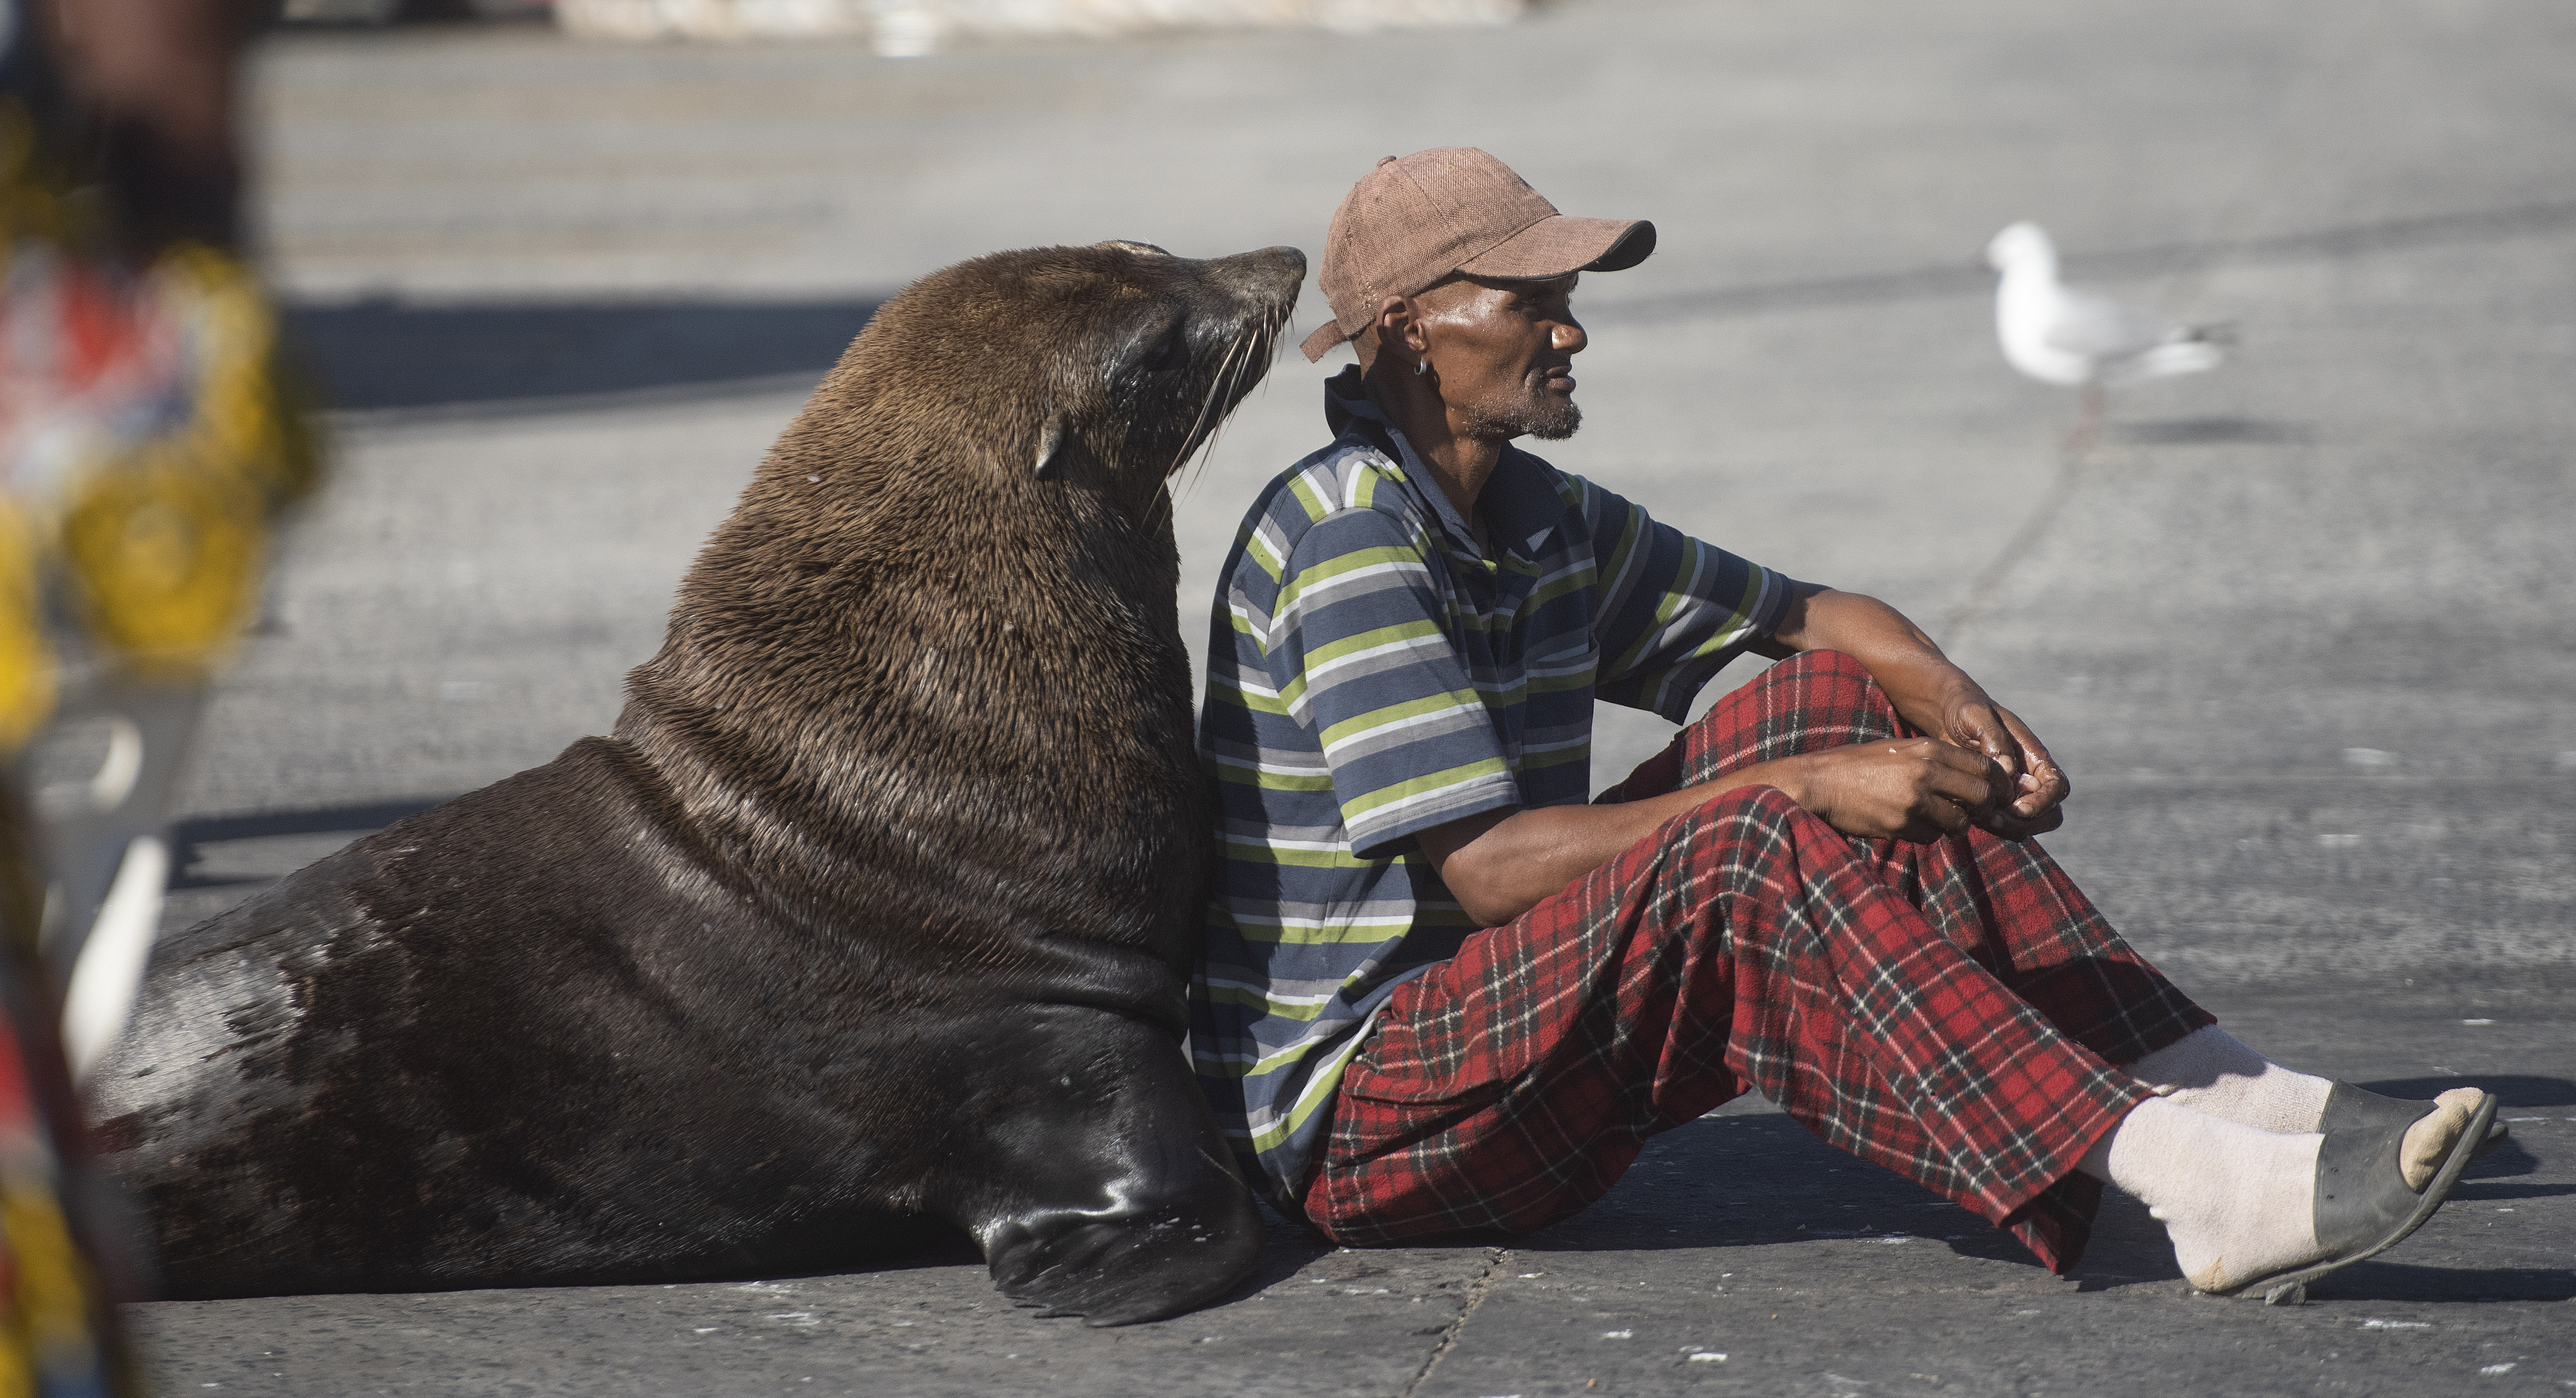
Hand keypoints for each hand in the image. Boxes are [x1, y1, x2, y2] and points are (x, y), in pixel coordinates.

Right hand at [1782, 739, 2017, 843]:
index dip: (1997, 784)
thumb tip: (1973, 779)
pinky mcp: (1901, 824)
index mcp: (1928, 749)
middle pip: (1981, 796)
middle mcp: (1926, 771)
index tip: (1995, 795)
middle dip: (1982, 808)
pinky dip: (1925, 834)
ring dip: (1953, 825)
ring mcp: (1914, 799)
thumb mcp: (1900, 751)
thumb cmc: (1860, 766)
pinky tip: (1906, 824)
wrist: (1819, 784)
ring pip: (1959, 822)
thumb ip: (1935, 761)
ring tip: (1934, 820)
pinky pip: (1931, 837)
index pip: (1984, 767)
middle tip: (1973, 813)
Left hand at [1927, 680, 2067, 838]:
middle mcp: (2029, 778)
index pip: (2057, 786)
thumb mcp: (1976, 715)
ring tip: (1980, 817)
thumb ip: (1994, 738)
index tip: (2018, 808)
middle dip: (2027, 822)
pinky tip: (1969, 814)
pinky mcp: (1993, 802)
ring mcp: (2013, 793)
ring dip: (2007, 827)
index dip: (2044, 802)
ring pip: (2026, 824)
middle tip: (1994, 818)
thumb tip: (2009, 770)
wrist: (1946, 717)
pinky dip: (1991, 826)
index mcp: (2034, 756)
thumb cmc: (1965, 711)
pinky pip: (2003, 824)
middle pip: (2049, 813)